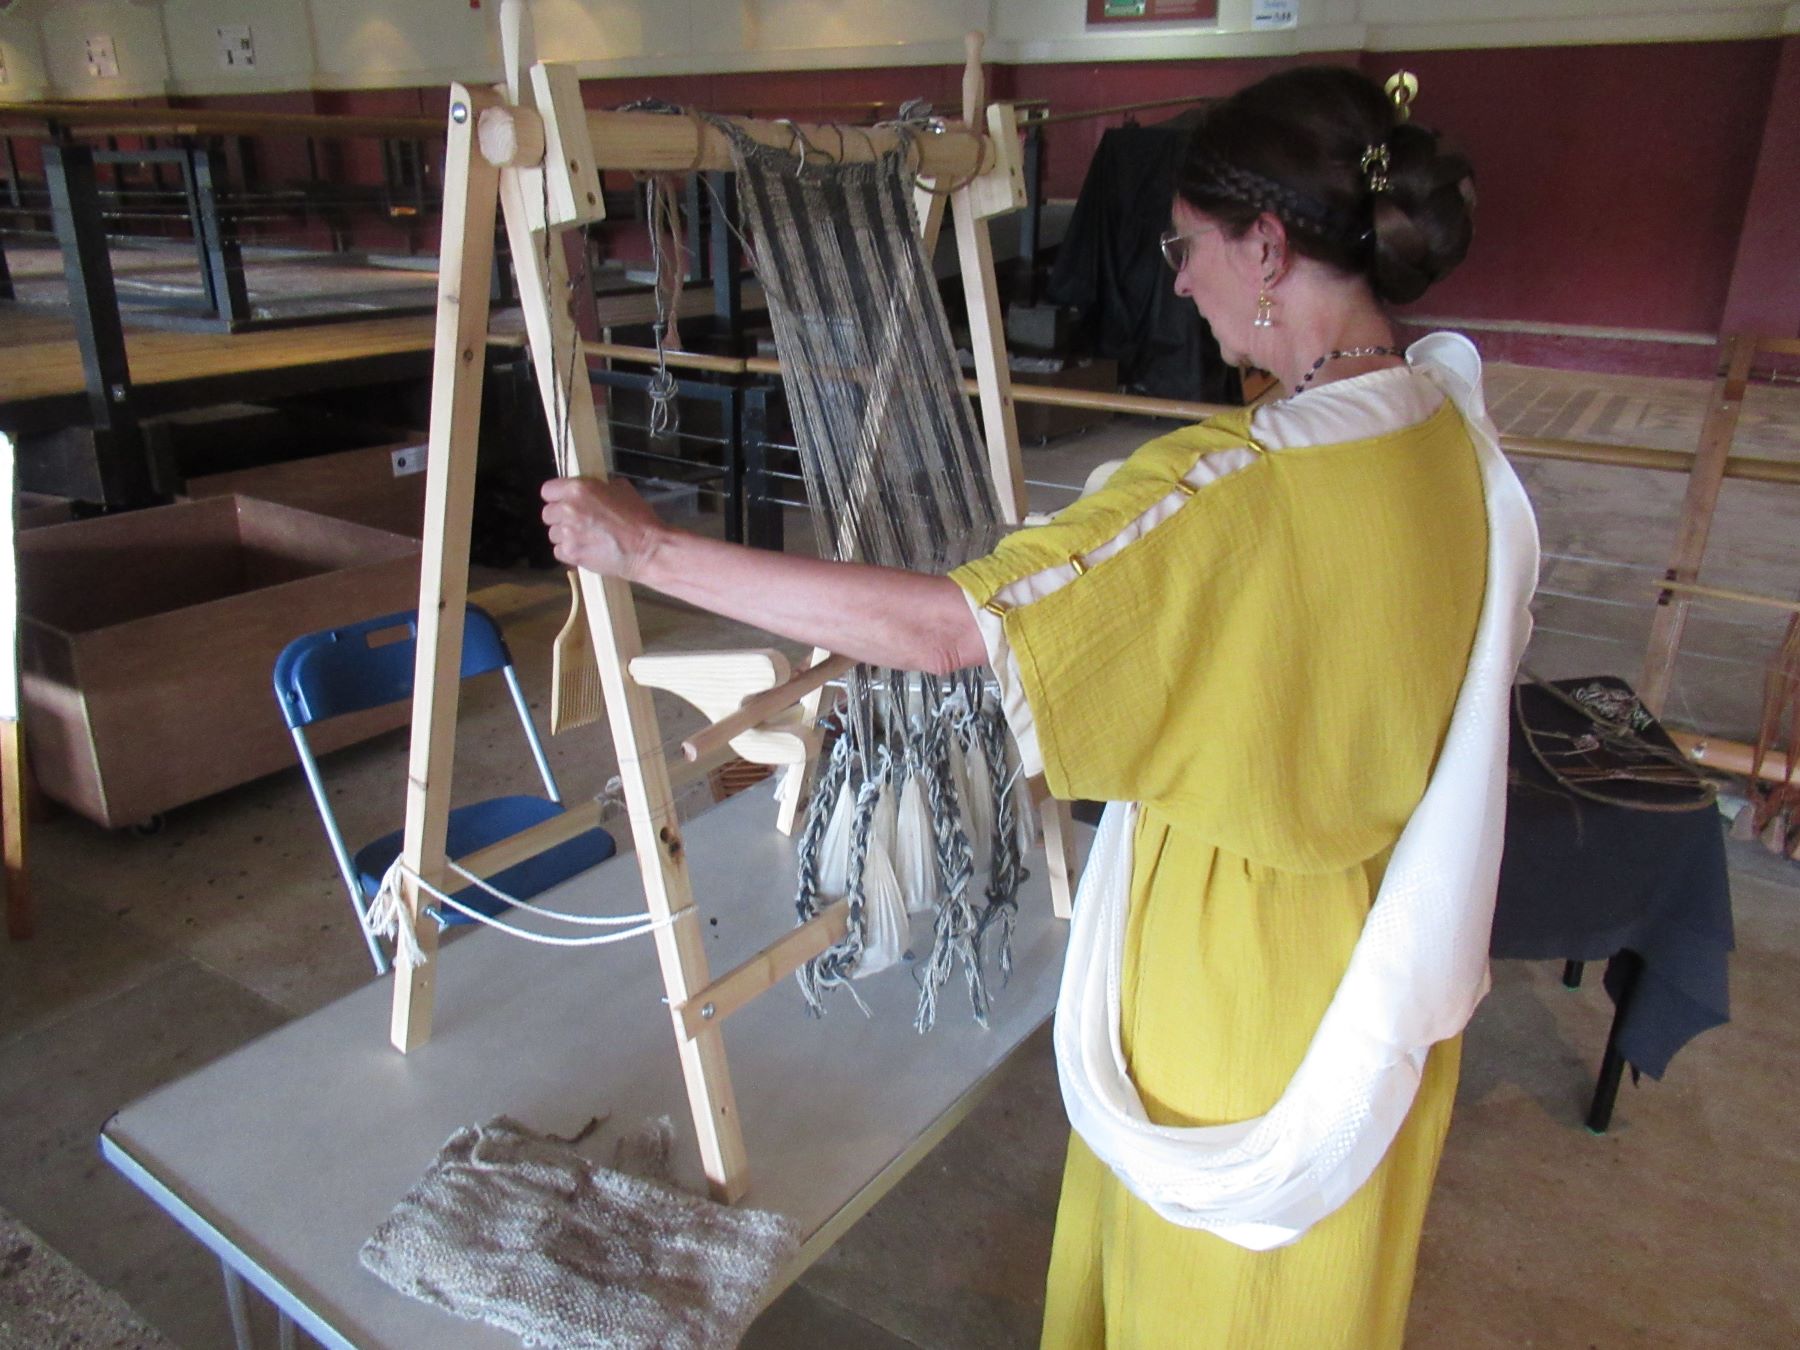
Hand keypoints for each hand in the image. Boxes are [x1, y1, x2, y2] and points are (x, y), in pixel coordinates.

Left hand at [539, 475, 666, 580]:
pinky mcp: (571, 554)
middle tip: (577, 521)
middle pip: (547, 513)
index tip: (564, 501)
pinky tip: (584, 550)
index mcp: (578, 489)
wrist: (647, 549)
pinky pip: (559, 551)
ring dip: (565, 535)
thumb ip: (600, 487)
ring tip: (583, 538)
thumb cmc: (639, 517)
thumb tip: (594, 490)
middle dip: (559, 517)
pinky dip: (569, 551)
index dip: (556, 496)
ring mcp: (567, 534)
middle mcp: (567, 510)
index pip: (547, 490)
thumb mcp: (622, 489)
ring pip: (553, 534)